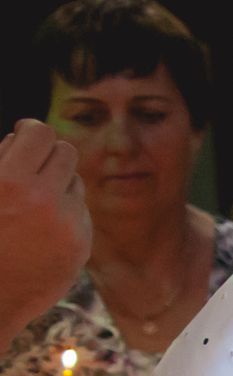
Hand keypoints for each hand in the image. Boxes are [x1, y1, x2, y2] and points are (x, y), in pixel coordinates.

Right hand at [0, 119, 89, 337]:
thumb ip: (1, 159)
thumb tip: (23, 133)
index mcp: (8, 182)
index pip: (41, 133)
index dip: (32, 131)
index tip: (25, 135)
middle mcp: (43, 200)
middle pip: (66, 152)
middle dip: (48, 154)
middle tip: (30, 166)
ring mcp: (67, 224)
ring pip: (75, 183)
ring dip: (57, 185)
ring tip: (29, 206)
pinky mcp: (81, 245)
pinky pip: (81, 212)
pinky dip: (65, 214)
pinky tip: (40, 231)